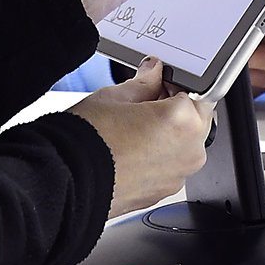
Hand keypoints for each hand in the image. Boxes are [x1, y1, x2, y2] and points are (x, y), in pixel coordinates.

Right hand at [69, 58, 214, 217]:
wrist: (66, 182)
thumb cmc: (88, 141)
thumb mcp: (115, 96)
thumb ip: (145, 81)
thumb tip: (153, 72)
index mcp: (184, 122)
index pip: (198, 90)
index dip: (178, 82)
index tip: (161, 79)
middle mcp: (189, 152)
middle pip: (195, 119)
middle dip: (176, 107)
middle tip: (144, 101)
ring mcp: (177, 177)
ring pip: (184, 144)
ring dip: (169, 132)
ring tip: (133, 126)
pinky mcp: (163, 193)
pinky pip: (171, 166)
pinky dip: (159, 155)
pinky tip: (132, 147)